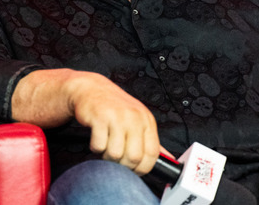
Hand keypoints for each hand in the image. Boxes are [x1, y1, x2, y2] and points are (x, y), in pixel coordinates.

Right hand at [12, 69, 160, 174]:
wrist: (91, 89)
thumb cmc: (114, 107)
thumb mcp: (137, 119)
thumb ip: (150, 140)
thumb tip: (167, 157)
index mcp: (147, 120)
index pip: (152, 154)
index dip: (143, 168)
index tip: (135, 170)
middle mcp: (134, 118)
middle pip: (134, 157)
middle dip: (123, 165)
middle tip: (117, 159)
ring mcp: (117, 117)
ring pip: (115, 154)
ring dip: (107, 156)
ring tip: (106, 146)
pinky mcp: (100, 118)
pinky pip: (99, 146)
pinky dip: (96, 148)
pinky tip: (97, 137)